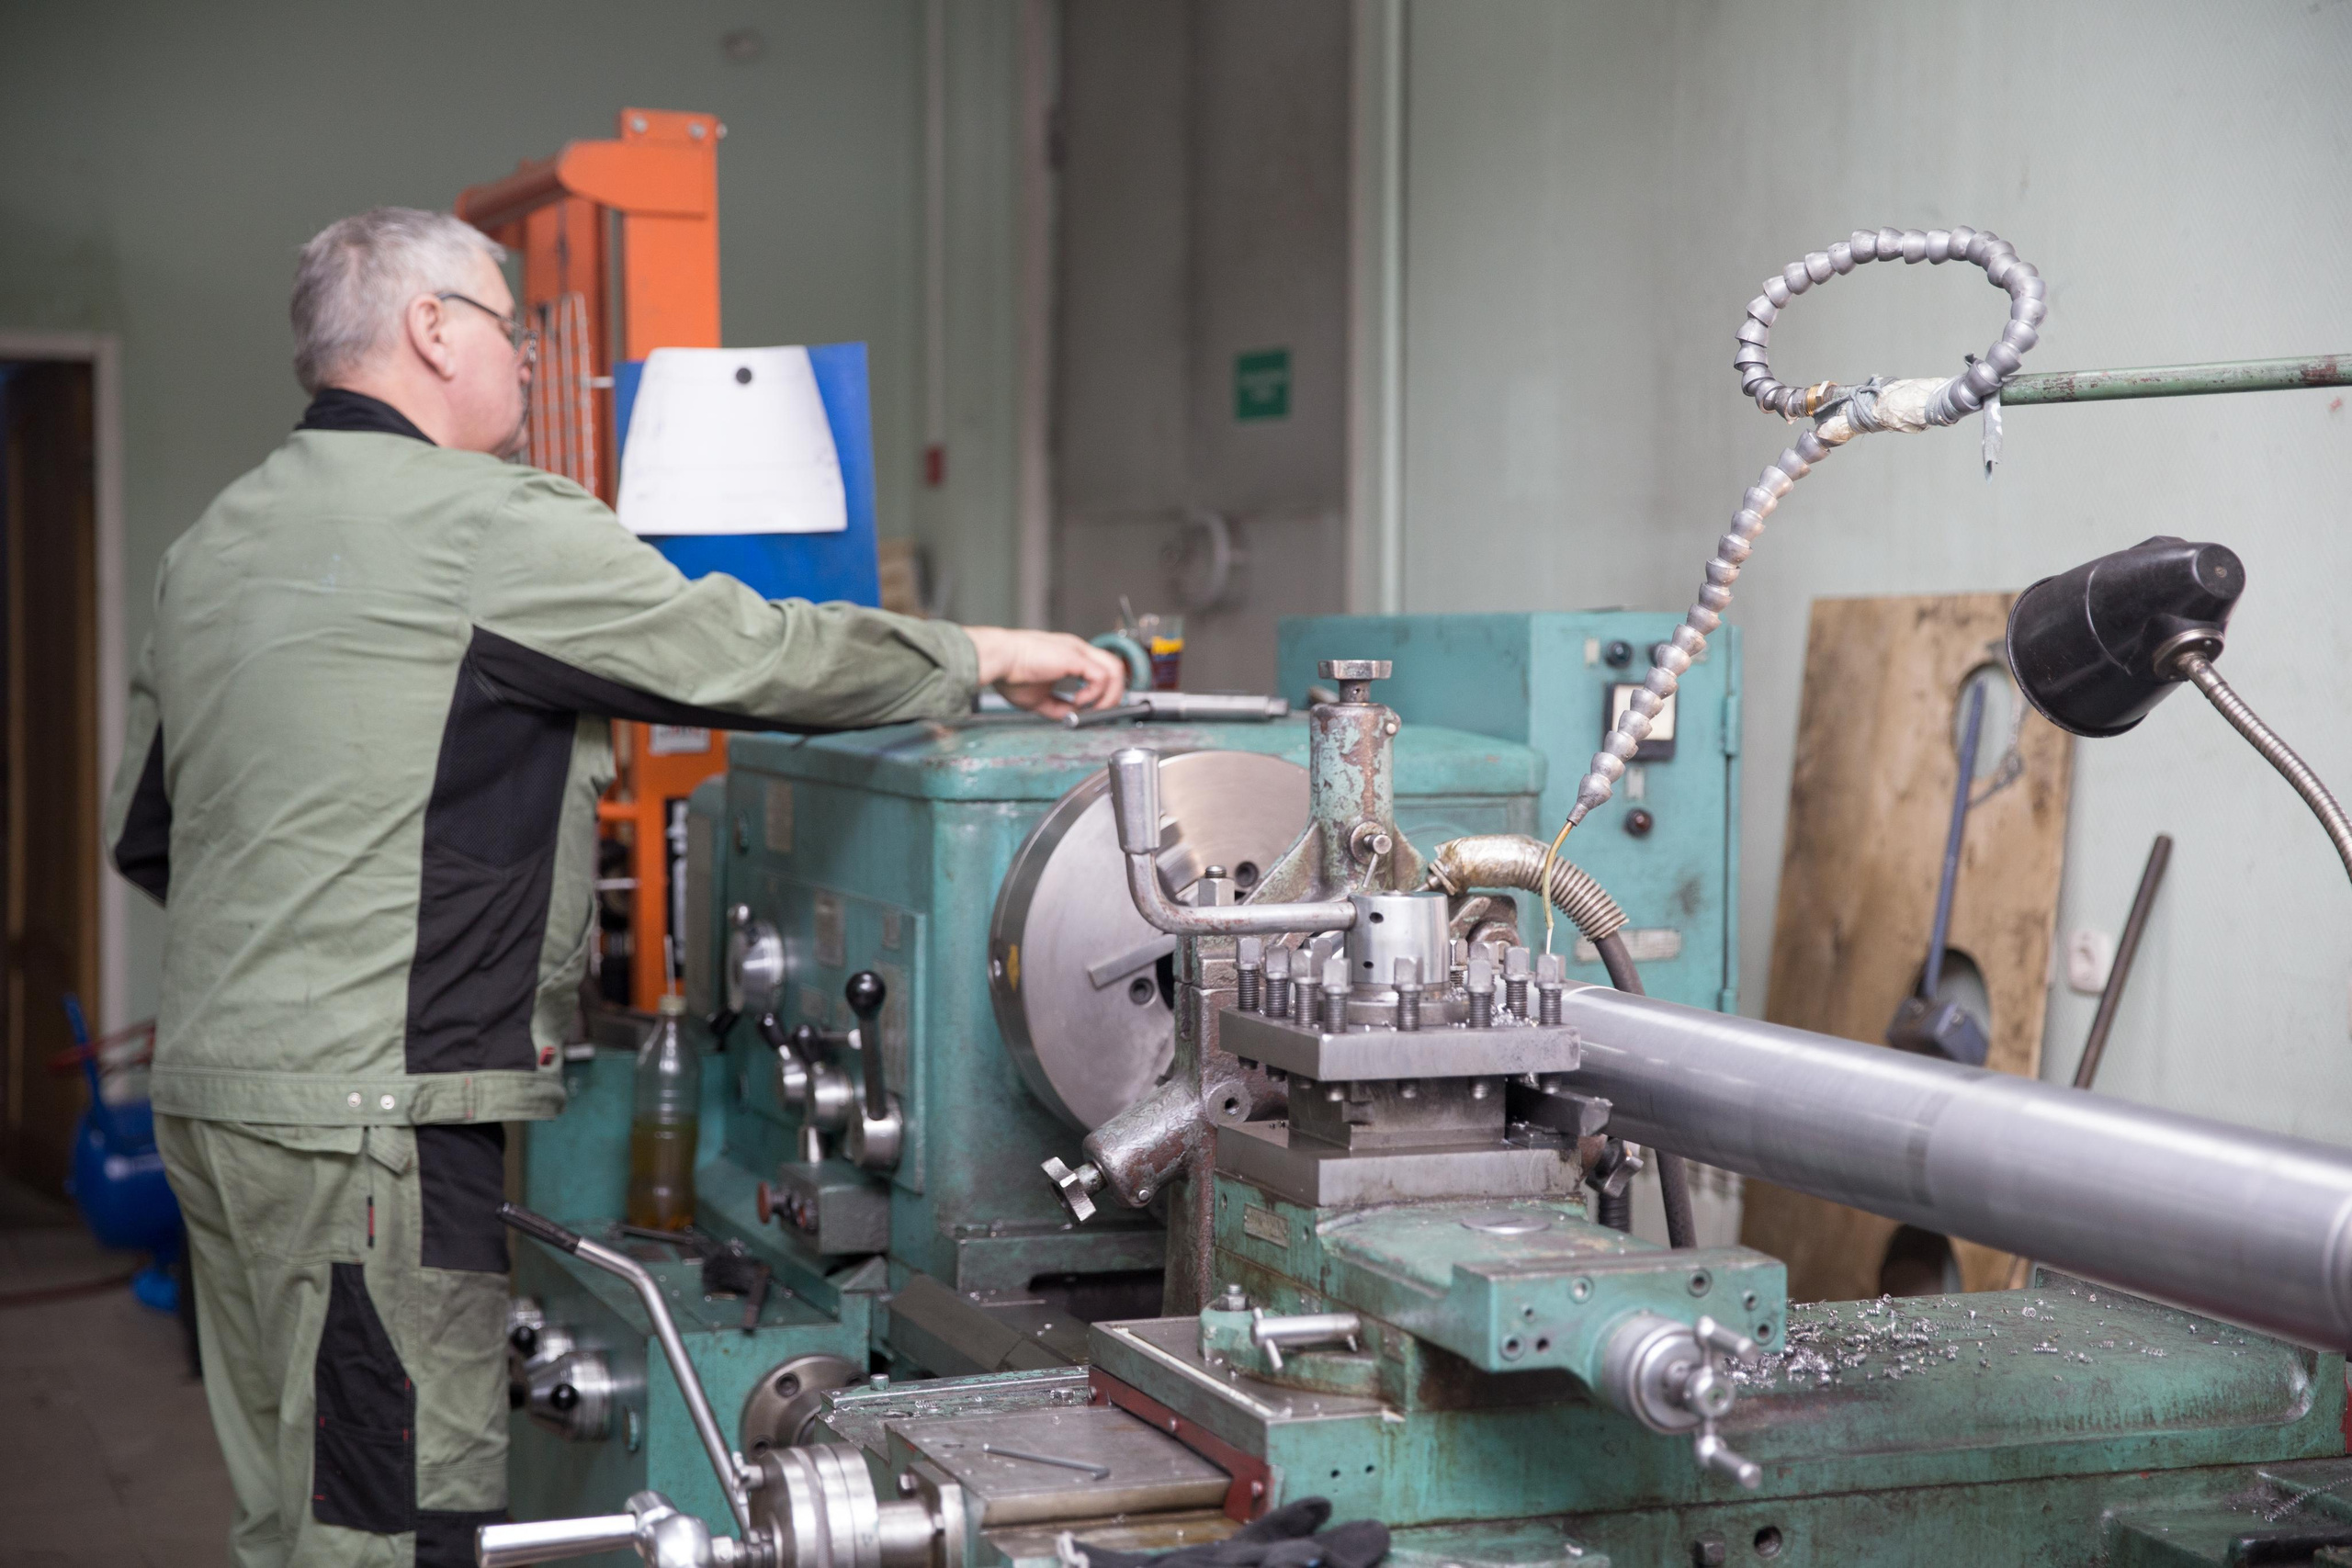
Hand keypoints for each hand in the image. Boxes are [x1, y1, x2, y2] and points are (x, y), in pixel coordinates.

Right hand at [963, 627, 1128, 718]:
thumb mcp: (1038, 699)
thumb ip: (1058, 707)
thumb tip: (1073, 717)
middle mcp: (1077, 650)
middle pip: (1114, 667)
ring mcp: (1078, 651)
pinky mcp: (1076, 657)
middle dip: (1115, 693)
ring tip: (1095, 709)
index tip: (1097, 708)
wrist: (999, 659)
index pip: (1100, 668)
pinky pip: (1102, 676)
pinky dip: (1096, 694)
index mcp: (1069, 656)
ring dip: (1110, 694)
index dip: (1105, 690)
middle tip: (1103, 712)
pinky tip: (1079, 702)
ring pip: (1115, 669)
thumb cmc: (1010, 674)